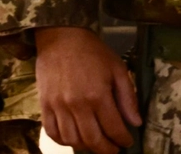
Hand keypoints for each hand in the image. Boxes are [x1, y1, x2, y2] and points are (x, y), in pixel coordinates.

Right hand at [35, 26, 139, 153]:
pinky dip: (63, 140)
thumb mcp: (117, 69)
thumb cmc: (92, 51)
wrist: (61, 36)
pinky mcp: (45, 104)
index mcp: (98, 95)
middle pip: (93, 141)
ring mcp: (58, 106)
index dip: (124, 140)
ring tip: (95, 142)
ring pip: (73, 140)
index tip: (127, 140)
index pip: (114, 130)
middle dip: (107, 150)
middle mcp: (77, 104)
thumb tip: (135, 123)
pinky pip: (52, 132)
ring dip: (86, 147)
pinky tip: (73, 137)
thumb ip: (128, 97)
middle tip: (113, 148)